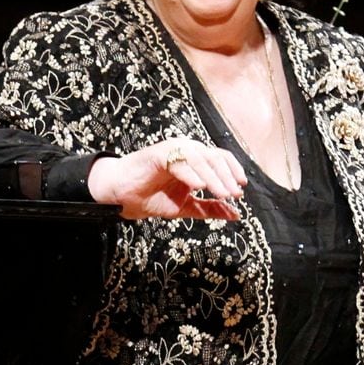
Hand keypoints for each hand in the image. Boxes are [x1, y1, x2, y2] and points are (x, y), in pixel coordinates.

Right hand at [87, 139, 246, 219]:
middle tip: (234, 194)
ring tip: (222, 194)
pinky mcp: (158, 154)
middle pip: (215, 157)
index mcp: (195, 160)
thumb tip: (235, 214)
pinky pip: (179, 161)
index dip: (234, 171)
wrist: (123, 198)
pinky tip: (199, 186)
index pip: (221, 159)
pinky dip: (191, 173)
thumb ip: (210, 208)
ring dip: (213, 177)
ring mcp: (173, 151)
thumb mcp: (187, 206)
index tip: (240, 189)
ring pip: (200, 158)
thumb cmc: (151, 197)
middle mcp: (187, 151)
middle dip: (227, 177)